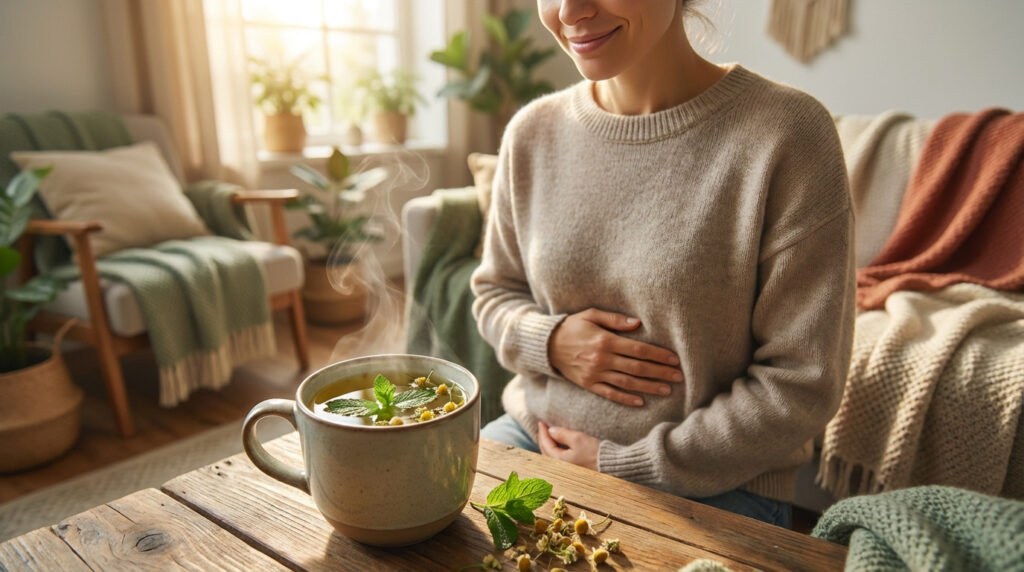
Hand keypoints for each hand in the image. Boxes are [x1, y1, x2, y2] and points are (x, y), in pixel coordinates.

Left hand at [537, 422, 598, 470]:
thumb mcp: (578, 439)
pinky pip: (558, 459)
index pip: (546, 444)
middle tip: (542, 427)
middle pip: (546, 452)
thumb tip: (550, 430)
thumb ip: (562, 434)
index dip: (542, 432)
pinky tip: (557, 445)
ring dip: (548, 445)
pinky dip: (554, 450)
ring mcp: (567, 469)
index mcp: (560, 460)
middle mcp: (561, 467)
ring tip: (548, 435)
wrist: (610, 465)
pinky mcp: (573, 469)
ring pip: (551, 456)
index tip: (541, 422)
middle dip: (543, 439)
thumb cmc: (595, 453)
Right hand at [549, 308, 682, 405]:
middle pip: (637, 368)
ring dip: (648, 387)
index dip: (658, 355)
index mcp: (605, 341)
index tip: (674, 359)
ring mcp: (595, 374)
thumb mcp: (591, 315)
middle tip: (679, 376)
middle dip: (660, 372)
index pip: (638, 349)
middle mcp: (602, 359)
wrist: (547, 345)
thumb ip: (615, 319)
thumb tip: (638, 323)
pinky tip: (640, 401)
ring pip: (627, 383)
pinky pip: (610, 394)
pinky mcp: (589, 384)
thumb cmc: (572, 326)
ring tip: (666, 389)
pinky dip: (625, 398)